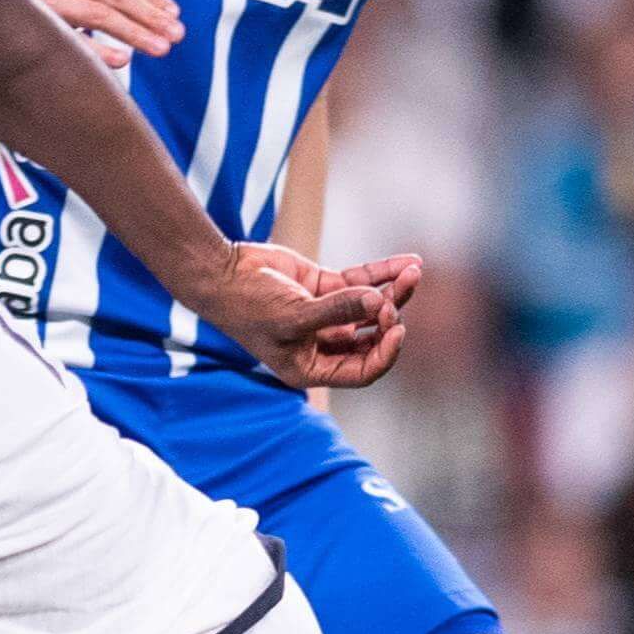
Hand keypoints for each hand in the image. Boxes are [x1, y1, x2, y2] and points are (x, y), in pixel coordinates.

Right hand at [214, 243, 423, 389]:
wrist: (220, 272)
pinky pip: (363, 282)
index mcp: (311, 367)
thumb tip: (378, 301)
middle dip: (390, 318)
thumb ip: (338, 309)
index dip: (385, 353)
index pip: (362, 370)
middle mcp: (322, 345)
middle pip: (372, 338)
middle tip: (390, 300)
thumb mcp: (293, 315)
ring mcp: (326, 315)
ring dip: (395, 292)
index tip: (397, 328)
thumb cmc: (247, 305)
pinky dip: (385, 272)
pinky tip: (408, 262)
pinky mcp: (325, 287)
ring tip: (412, 272)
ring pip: (372, 308)